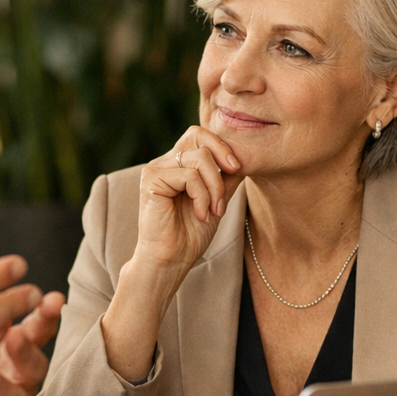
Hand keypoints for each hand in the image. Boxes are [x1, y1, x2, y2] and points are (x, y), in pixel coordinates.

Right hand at [133, 125, 243, 274]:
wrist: (171, 260)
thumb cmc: (190, 235)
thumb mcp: (216, 200)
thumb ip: (225, 178)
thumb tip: (245, 156)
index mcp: (177, 164)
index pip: (200, 136)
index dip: (222, 146)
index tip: (238, 169)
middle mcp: (164, 162)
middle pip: (197, 135)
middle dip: (222, 155)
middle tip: (234, 176)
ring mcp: (155, 169)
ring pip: (199, 158)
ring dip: (215, 187)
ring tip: (214, 210)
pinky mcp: (151, 180)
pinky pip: (189, 176)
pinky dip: (202, 196)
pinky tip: (200, 214)